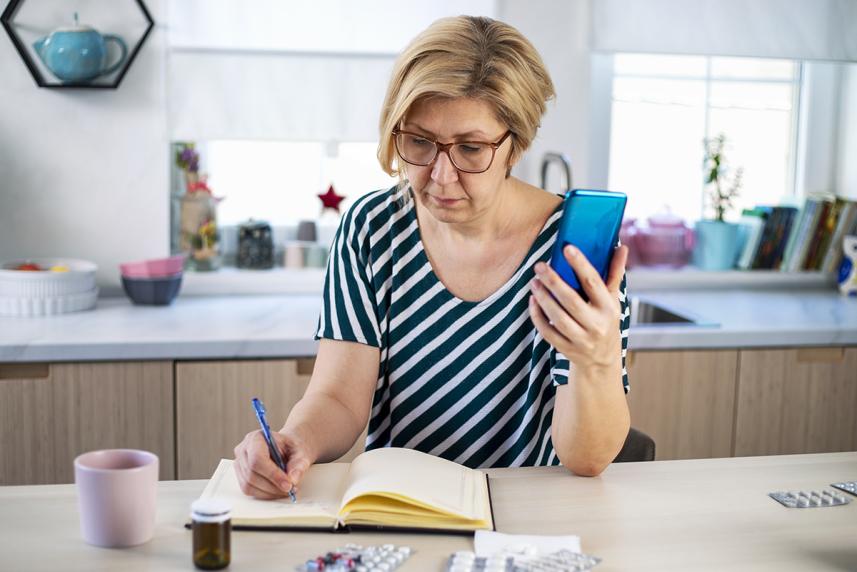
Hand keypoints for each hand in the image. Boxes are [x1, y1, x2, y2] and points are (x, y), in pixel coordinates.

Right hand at [233, 427, 314, 499]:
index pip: (257, 458)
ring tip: (286, 490)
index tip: (288, 484)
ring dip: (269, 492)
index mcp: (256, 438)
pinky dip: (264, 494)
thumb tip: (293, 479)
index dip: (272, 474)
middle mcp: (243, 449)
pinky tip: (277, 490)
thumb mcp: (300, 452)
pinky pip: (248, 490)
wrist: (286, 449)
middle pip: (252, 474)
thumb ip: (298, 464)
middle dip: (273, 486)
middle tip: (290, 489)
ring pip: (249, 485)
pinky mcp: (240, 476)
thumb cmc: (291, 448)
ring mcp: (239, 463)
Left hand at [528, 244, 627, 375]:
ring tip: (534, 281)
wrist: (602, 359)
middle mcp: (596, 325)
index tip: (567, 248)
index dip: (580, 264)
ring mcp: (581, 339)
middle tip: (540, 265)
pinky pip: (548, 332)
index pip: (593, 283)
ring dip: (543, 298)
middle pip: (571, 300)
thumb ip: (614, 273)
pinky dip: (538, 316)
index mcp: (609, 308)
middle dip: (554, 281)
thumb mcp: (613, 299)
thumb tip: (621, 247)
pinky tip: (532, 300)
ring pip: (558, 317)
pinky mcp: (566, 349)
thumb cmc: (606, 321)